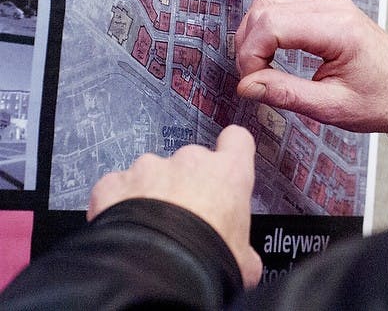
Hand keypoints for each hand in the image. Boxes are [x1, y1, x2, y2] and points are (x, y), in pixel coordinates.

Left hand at [88, 125, 261, 287]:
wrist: (158, 272)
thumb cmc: (205, 259)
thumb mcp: (242, 258)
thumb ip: (243, 244)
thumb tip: (246, 260)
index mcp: (229, 172)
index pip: (237, 140)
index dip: (231, 150)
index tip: (227, 162)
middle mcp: (191, 161)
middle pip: (190, 162)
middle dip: (186, 185)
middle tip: (183, 219)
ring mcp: (150, 167)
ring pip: (151, 174)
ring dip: (150, 194)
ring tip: (149, 230)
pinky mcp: (115, 182)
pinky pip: (116, 187)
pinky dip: (117, 203)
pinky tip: (122, 228)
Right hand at [221, 0, 387, 193]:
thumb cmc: (380, 101)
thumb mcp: (333, 108)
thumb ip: (286, 94)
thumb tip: (246, 84)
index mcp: (338, 29)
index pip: (272, 25)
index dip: (250, 55)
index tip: (252, 83)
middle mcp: (333, 8)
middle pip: (267, 9)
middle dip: (248, 45)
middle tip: (254, 80)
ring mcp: (330, 4)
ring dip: (252, 28)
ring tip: (251, 61)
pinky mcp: (327, 8)